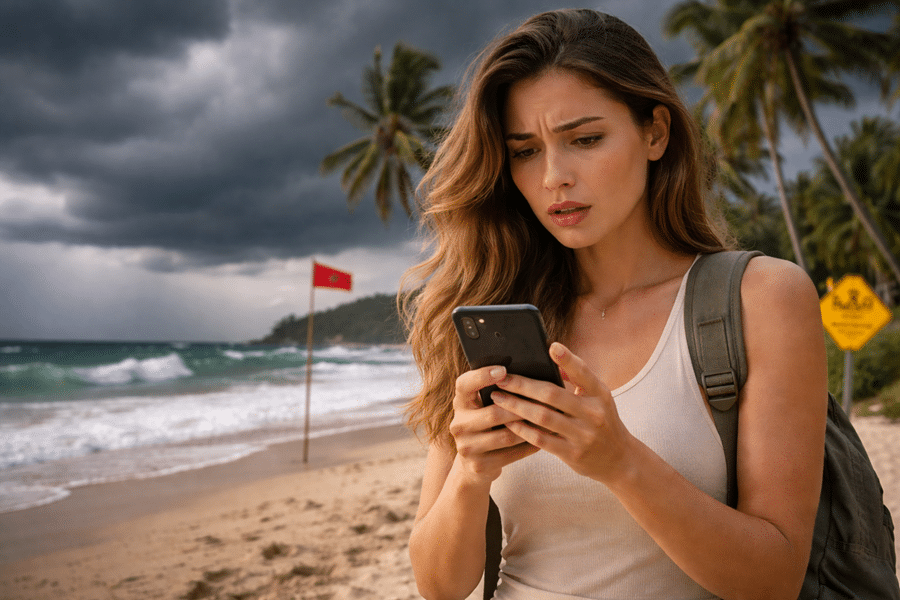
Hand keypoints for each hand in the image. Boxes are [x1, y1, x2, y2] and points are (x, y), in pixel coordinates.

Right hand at [449, 365, 540, 485]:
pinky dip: (529, 446)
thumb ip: (497, 390)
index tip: (503, 370)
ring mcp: (466, 447)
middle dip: (521, 407)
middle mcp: (459, 424)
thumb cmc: (487, 424)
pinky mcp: (478, 465)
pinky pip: (511, 454)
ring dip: (530, 428)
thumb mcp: (483, 405)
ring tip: (549, 420)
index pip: (464, 384)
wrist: (474, 462)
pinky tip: (544, 438)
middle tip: (545, 401)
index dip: (482, 376)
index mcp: (460, 403)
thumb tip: (527, 374)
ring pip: (506, 436)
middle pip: (493, 413)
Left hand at [490, 342, 635, 483]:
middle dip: (523, 385)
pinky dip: (522, 429)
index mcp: (601, 395)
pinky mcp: (572, 454)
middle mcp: (594, 414)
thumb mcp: (599, 399)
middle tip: (502, 378)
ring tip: (498, 397)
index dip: (568, 359)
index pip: (583, 373)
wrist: (620, 460)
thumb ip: (578, 379)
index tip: (551, 346)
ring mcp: (583, 435)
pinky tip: (508, 421)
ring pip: (542, 417)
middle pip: (552, 395)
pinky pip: (541, 439)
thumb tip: (552, 358)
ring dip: (516, 406)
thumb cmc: (603, 422)